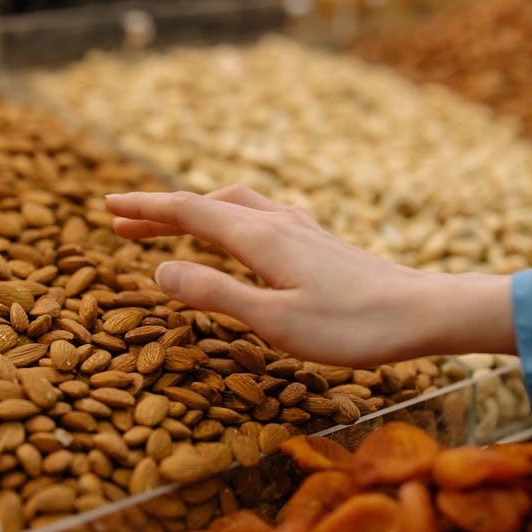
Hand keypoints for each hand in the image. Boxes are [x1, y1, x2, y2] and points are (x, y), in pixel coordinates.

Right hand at [105, 186, 515, 366]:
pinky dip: (228, 220)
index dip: (145, 209)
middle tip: (123, 223)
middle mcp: (278, 222)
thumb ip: (215, 295)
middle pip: (208, 205)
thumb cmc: (352, 326)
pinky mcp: (319, 241)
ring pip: (235, 206)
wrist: (424, 312)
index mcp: (260, 237)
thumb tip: (159, 272)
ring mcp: (301, 228)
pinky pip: (259, 217)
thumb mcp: (274, 321)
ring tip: (171, 229)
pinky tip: (239, 236)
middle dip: (163, 212)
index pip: (189, 212)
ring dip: (196, 213)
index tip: (107, 205)